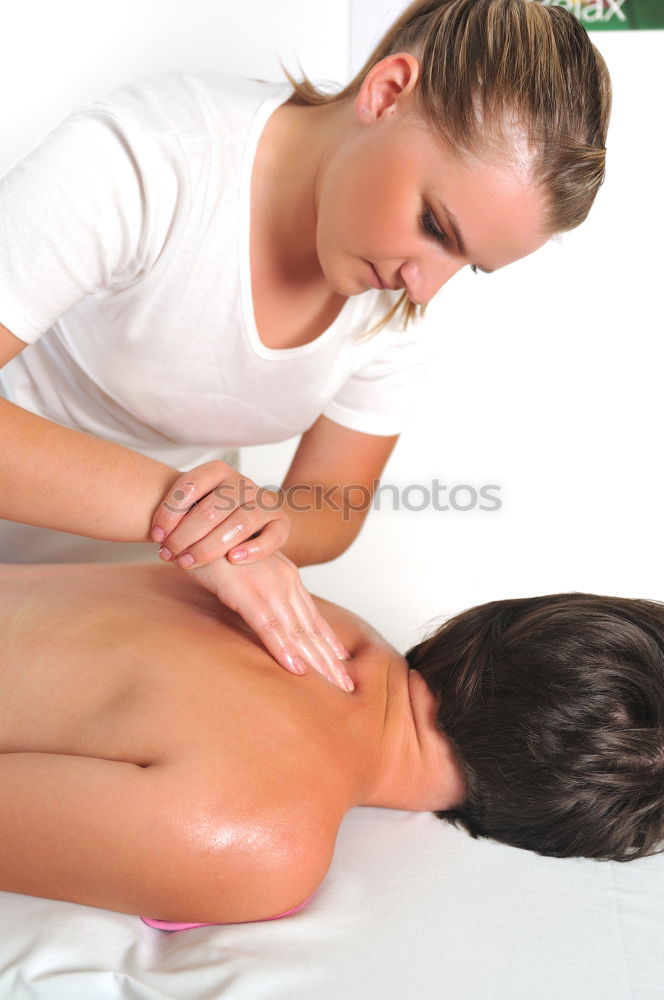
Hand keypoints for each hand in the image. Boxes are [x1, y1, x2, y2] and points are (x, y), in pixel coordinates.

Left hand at [150, 461, 289, 568]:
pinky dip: (254, 548)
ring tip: (188, 562)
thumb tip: (160, 538)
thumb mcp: (194, 505)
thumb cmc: (212, 515)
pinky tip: (233, 560)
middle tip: (168, 555)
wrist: (253, 516)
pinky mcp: (281, 522)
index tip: (156, 537)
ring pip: (240, 522)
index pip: (190, 485)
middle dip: (185, 535)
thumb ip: (180, 515)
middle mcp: (242, 482)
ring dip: (210, 546)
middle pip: (212, 508)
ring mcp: (264, 501)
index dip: (170, 512)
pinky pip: (273, 536)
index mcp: (217, 471)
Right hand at [188, 552, 354, 692]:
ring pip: (298, 631)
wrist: (195, 524)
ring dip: (316, 661)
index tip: (343, 670)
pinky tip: (296, 669)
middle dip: (330, 661)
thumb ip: (261, 596)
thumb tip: (267, 620)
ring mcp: (269, 586)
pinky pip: (269, 625)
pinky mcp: (247, 592)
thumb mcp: (247, 575)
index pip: (313, 619)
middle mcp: (285, 582)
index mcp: (287, 579)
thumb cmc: (218, 552)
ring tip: (333, 686)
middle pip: (312, 629)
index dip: (329, 645)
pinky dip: (284, 648)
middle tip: (347, 687)